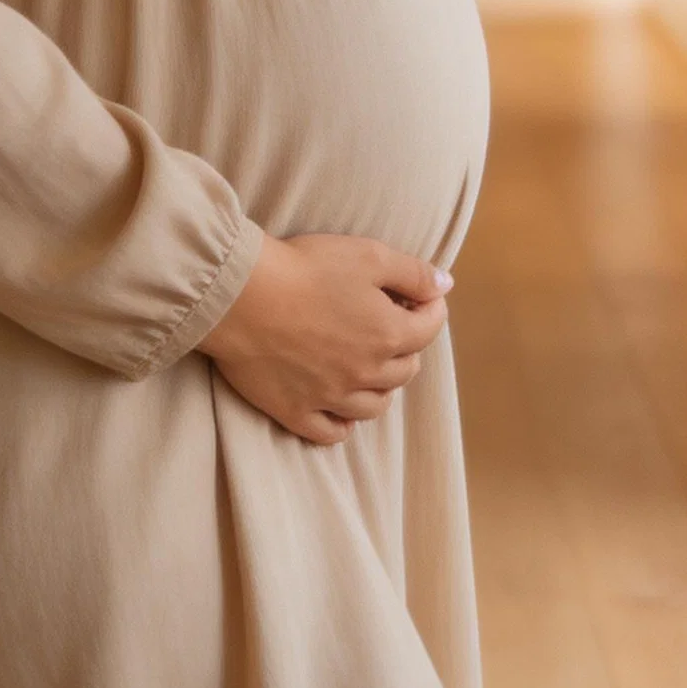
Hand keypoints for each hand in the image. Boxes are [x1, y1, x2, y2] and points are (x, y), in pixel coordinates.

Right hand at [197, 233, 453, 445]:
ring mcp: (331, 397)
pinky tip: (340, 407)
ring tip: (368, 366)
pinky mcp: (296, 412)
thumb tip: (446, 285)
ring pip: (374, 405)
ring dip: (380, 387)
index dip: (429, 307)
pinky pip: (331, 432)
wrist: (240, 295)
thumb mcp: (367, 255)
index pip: (429, 327)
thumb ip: (413, 272)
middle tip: (388, 324)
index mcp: (388, 334)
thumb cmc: (305, 267)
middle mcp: (366, 373)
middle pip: (404, 370)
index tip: (419, 295)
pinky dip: (343, 423)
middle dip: (405, 346)